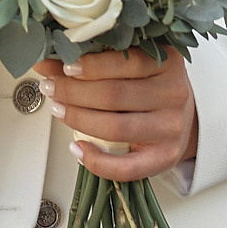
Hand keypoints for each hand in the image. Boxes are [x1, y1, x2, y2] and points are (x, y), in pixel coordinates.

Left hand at [34, 47, 195, 180]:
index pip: (126, 62)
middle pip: (114, 95)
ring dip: (78, 119)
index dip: (91, 65)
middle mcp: (174, 95)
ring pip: (115, 127)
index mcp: (167, 63)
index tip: (65, 66)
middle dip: (74, 91)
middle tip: (51, 87)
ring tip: (58, 109)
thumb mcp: (130, 65)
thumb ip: (94, 60)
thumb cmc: (149, 85)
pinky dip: (96, 161)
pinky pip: (127, 167)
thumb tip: (46, 60)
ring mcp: (171, 129)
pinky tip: (77, 148)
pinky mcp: (165, 158)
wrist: (180, 117)